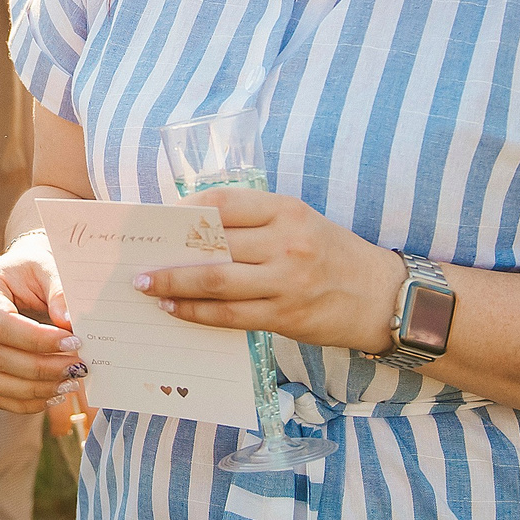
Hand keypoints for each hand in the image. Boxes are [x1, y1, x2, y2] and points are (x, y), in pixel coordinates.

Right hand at [0, 230, 85, 413]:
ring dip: (35, 389)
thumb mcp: (48, 266)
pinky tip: (54, 395)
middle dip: (41, 368)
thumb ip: (59, 290)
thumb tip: (68, 323)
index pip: (1, 324)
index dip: (37, 339)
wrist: (22, 274)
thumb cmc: (35, 268)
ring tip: (70, 384)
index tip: (74, 342)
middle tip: (78, 367)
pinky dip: (26, 402)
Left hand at [134, 189, 405, 352]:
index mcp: (287, 211)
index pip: (224, 204)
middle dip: (169, 254)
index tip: (160, 219)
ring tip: (146, 287)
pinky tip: (176, 310)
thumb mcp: (300, 223)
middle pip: (214, 245)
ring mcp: (286, 281)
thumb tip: (193, 231)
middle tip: (137, 262)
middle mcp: (287, 242)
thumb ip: (255, 224)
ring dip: (174, 286)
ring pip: (216, 282)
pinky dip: (197, 313)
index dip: (185, 210)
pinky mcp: (285, 315)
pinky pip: (230, 315)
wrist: (381, 297)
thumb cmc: (332, 255)